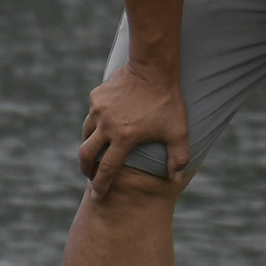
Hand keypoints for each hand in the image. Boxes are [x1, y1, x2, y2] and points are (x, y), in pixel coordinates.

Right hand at [79, 63, 189, 198]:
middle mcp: (106, 126)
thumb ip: (179, 157)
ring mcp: (99, 110)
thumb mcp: (179, 131)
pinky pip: (92, 113)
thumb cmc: (168, 102)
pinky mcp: (96, 96)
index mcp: (124, 138)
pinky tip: (106, 121)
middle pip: (86, 155)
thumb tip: (175, 178)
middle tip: (89, 175)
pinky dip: (96, 121)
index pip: (107, 169)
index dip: (101, 186)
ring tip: (97, 149)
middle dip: (85, 169)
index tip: (97, 196)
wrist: (154, 68)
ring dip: (89, 144)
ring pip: (86, 132)